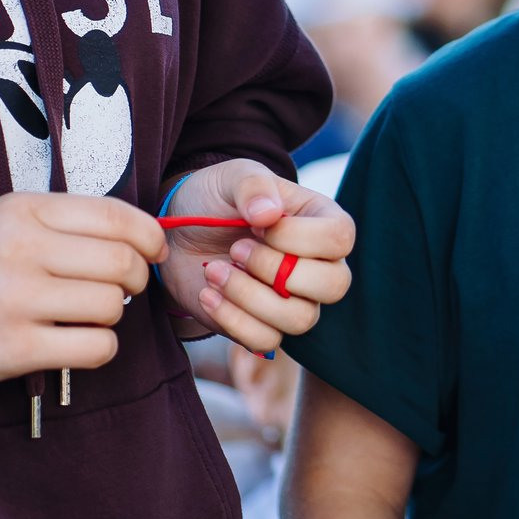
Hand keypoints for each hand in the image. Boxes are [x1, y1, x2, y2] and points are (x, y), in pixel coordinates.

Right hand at [0, 190, 164, 390]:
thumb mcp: (5, 222)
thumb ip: (66, 221)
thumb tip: (143, 235)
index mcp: (23, 211)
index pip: (115, 216)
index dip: (149, 236)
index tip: (153, 251)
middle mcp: (21, 249)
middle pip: (122, 263)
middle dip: (136, 278)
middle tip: (121, 289)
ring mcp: (17, 299)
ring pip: (112, 306)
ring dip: (112, 315)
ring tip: (83, 314)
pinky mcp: (15, 348)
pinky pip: (96, 347)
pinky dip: (100, 347)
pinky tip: (77, 341)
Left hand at [158, 158, 355, 354]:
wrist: (179, 232)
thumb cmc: (215, 198)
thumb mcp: (232, 176)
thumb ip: (253, 185)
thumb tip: (269, 214)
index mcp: (322, 221)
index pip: (339, 238)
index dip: (297, 236)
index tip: (256, 223)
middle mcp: (319, 265)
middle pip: (334, 285)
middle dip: (276, 270)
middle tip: (235, 250)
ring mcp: (294, 299)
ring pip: (300, 319)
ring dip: (249, 297)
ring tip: (213, 271)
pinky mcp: (264, 325)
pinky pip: (266, 341)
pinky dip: (232, 320)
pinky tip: (207, 294)